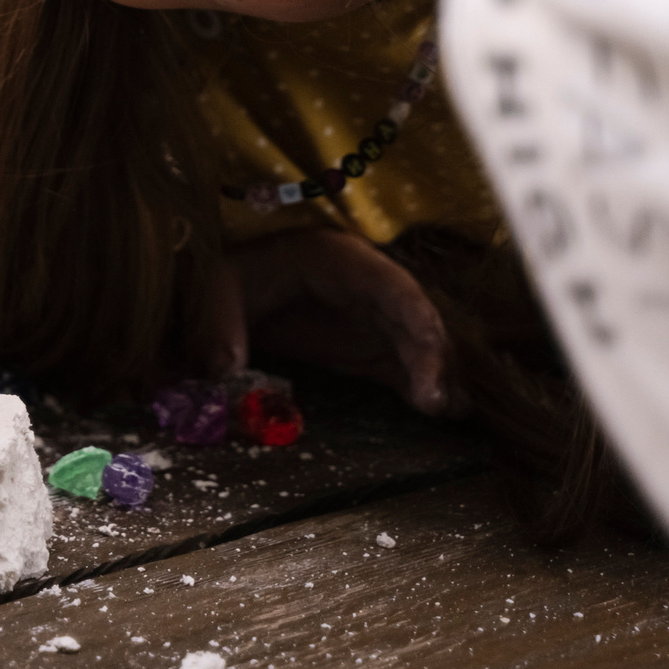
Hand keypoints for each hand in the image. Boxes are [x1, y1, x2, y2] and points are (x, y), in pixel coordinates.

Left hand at [193, 228, 455, 415]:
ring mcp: (374, 317)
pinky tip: (440, 409)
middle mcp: (368, 286)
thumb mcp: (216, 291)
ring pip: (419, 343)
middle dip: (433, 355)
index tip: (430, 352)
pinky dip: (422, 384)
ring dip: (438, 373)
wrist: (231, 287)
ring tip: (452, 410)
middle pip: (414, 317)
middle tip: (436, 401)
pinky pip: (405, 364)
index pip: (390, 284)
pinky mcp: (369, 346)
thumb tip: (225, 371)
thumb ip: (220, 328)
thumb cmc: (230, 277)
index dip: (416, 316)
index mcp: (337, 259)